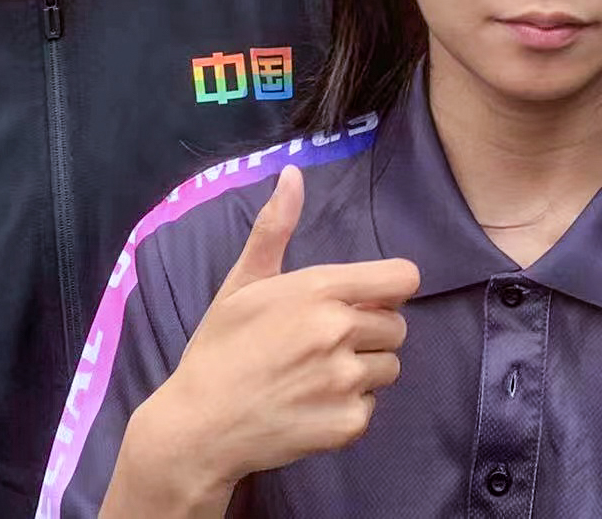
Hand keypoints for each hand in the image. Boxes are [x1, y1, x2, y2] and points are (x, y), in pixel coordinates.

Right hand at [133, 168, 419, 494]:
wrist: (198, 428)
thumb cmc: (220, 349)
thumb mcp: (242, 283)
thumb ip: (275, 228)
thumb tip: (293, 173)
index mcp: (319, 290)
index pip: (403, 279)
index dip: (388, 290)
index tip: (364, 301)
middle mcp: (339, 331)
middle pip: (397, 326)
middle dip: (369, 333)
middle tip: (324, 345)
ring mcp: (345, 380)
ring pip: (388, 367)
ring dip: (363, 372)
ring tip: (317, 376)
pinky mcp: (347, 425)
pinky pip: (371, 408)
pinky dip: (348, 410)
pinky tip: (312, 406)